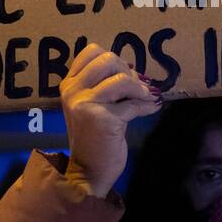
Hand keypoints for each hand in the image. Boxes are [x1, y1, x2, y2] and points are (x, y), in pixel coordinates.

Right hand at [59, 43, 160, 196]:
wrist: (89, 171)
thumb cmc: (95, 136)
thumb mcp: (93, 105)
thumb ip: (105, 85)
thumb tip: (135, 71)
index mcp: (69, 84)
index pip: (91, 51)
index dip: (113, 61)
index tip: (122, 77)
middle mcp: (73, 90)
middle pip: (108, 59)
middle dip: (128, 72)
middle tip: (135, 89)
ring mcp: (85, 103)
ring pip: (122, 78)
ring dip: (139, 88)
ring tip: (145, 98)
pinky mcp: (102, 118)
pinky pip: (133, 103)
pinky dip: (146, 105)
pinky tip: (152, 109)